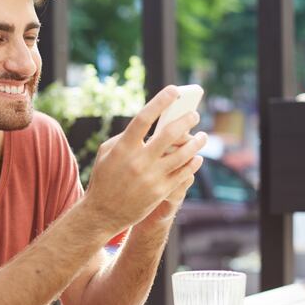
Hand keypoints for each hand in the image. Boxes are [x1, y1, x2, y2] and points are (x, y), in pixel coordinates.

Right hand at [83, 86, 203, 233]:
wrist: (102, 213)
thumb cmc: (104, 179)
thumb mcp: (105, 154)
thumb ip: (124, 137)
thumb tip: (149, 127)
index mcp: (123, 148)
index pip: (144, 118)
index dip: (160, 102)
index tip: (174, 90)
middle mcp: (139, 161)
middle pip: (170, 134)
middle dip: (186, 121)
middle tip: (194, 115)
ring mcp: (151, 177)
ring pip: (183, 155)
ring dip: (196, 143)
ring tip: (202, 136)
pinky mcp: (161, 192)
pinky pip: (184, 173)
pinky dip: (193, 163)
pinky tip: (197, 157)